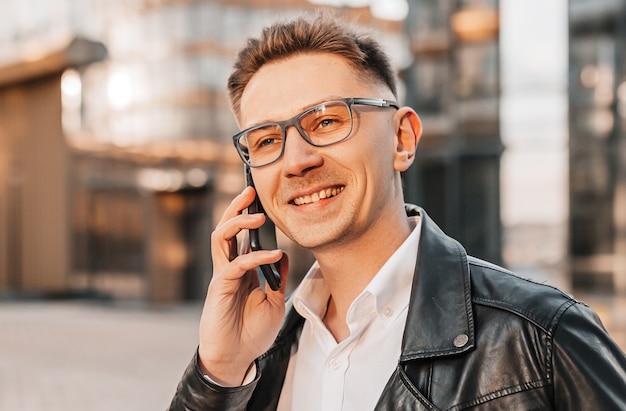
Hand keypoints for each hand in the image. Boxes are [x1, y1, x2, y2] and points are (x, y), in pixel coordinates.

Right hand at [197, 186, 287, 385]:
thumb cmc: (253, 331)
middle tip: (249, 190)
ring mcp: (223, 276)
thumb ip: (277, 278)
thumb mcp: (275, 301)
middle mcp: (230, 267)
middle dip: (236, 207)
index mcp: (243, 268)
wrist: (237, 357)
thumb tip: (284, 255)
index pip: (243, 236)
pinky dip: (255, 257)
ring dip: (238, 222)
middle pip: (227, 229)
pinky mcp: (220, 287)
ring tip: (258, 215)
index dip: (249, 216)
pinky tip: (273, 255)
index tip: (261, 199)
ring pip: (222, 238)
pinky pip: (236, 265)